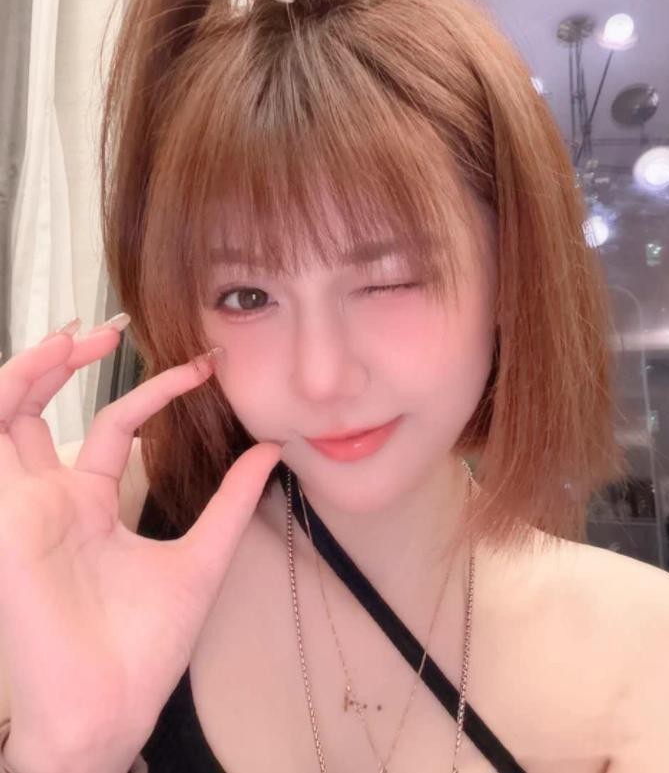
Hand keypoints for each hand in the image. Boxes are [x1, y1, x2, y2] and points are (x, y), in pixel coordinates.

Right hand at [0, 323, 281, 766]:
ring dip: (31, 368)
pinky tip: (39, 365)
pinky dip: (8, 397)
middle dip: (66, 361)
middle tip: (113, 328)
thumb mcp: (201, 556)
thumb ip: (231, 502)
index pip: (115, 426)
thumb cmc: (144, 646)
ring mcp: (23, 506)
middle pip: (41, 409)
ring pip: (6, 415)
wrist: (109, 710)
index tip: (205, 367)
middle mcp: (51, 498)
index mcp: (89, 504)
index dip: (155, 391)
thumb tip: (272, 450)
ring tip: (74, 336)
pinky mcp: (6, 517)